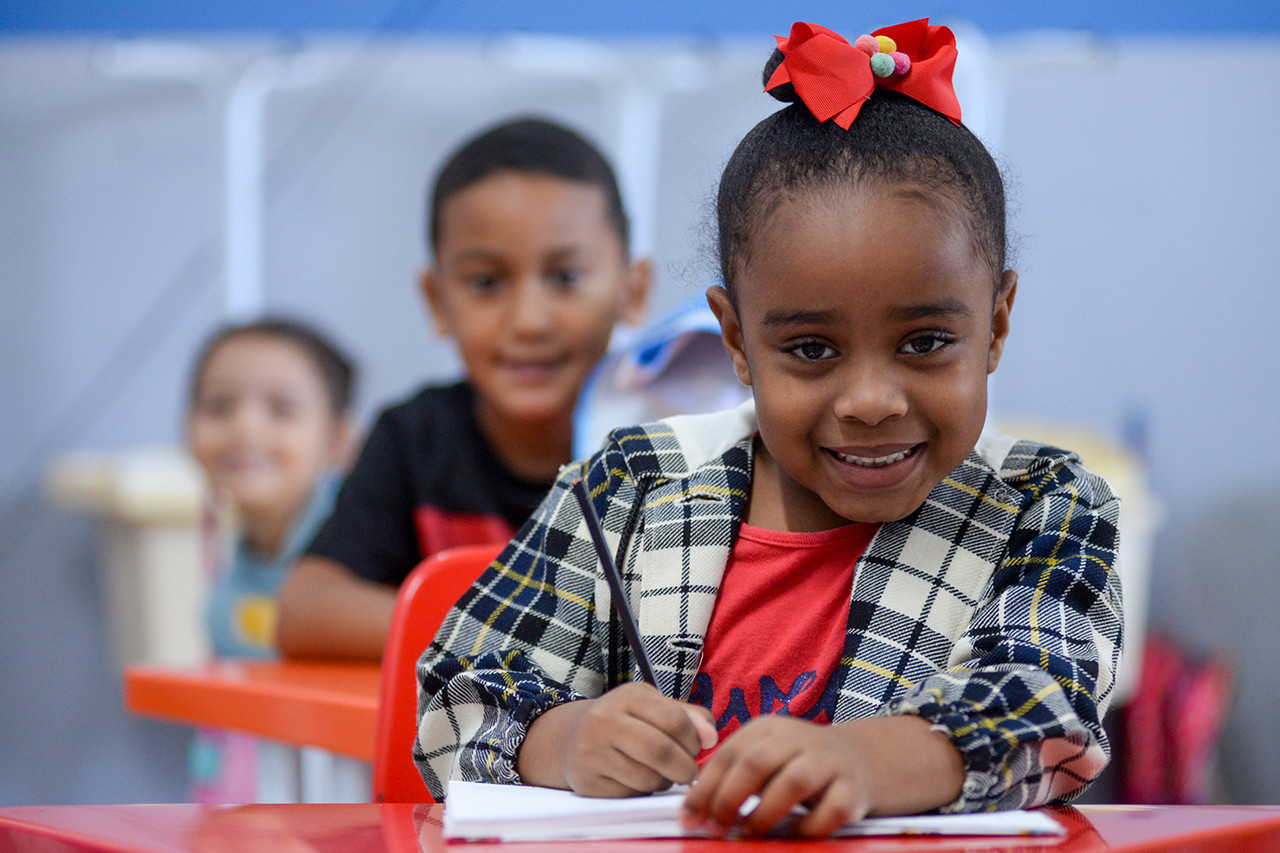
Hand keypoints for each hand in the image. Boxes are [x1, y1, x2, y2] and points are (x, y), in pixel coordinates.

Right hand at [519, 682, 716, 796]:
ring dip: (666, 781)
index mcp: (628, 695)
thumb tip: (711, 738)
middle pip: (661, 752)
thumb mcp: (655, 706)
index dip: (694, 740)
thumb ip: (690, 717)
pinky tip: (639, 779)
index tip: (695, 747)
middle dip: (686, 768)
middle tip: (689, 771)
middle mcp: (605, 720)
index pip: (676, 721)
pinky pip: (631, 794)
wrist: (572, 738)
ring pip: (648, 778)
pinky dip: (645, 791)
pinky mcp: (588, 781)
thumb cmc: (626, 721)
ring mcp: (593, 751)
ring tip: (662, 772)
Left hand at [681, 715, 962, 837]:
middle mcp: (798, 738)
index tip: (689, 818)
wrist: (859, 760)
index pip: (729, 754)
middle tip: (716, 828)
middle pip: (756, 763)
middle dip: (729, 799)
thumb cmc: (796, 765)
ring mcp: (828, 762)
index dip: (705, 789)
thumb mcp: (764, 758)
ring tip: (749, 833)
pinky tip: (792, 835)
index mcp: (768, 728)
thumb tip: (691, 815)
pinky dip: (807, 828)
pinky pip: (830, 811)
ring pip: (793, 782)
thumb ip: (731, 779)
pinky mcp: (853, 790)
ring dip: (765, 813)